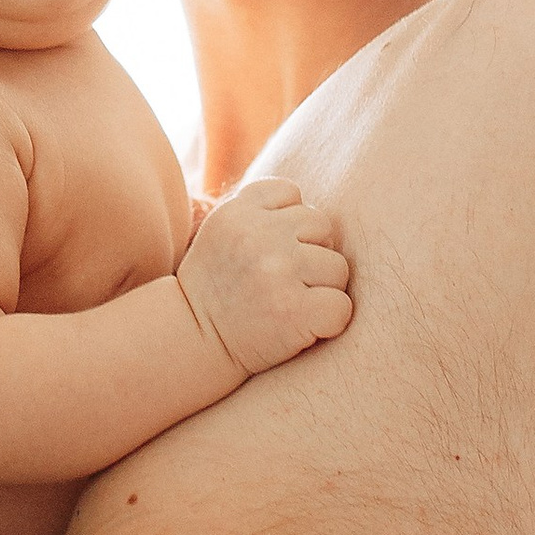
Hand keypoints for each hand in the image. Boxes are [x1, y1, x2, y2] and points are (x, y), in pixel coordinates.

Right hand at [177, 176, 352, 379]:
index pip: (292, 193)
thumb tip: (311, 206)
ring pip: (339, 267)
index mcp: (238, 211)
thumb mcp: (221, 232)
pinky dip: (329, 322)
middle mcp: (258, 234)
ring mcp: (277, 270)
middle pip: (323, 227)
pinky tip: (301, 327)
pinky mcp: (294, 309)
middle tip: (281, 283)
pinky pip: (342, 307)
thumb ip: (259, 211)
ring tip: (288, 305)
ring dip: (322, 290)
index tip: (268, 252)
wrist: (193, 342)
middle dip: (311, 255)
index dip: (289, 224)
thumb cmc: (216, 290)